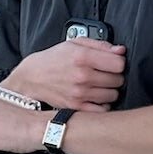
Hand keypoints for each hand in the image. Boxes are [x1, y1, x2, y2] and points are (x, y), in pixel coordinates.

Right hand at [5, 38, 126, 111]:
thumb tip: (121, 51)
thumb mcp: (74, 43)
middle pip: (118, 80)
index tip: (112, 63)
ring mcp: (80, 93)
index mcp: (83, 57)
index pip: (119, 64)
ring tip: (99, 85)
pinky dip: (102, 104)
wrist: (31, 78)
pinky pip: (102, 110)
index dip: (118, 62)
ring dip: (110, 90)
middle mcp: (82, 76)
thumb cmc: (53, 59)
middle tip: (105, 74)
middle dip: (114, 76)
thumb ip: (100, 45)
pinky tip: (96, 97)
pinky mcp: (76, 107)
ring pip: (113, 95)